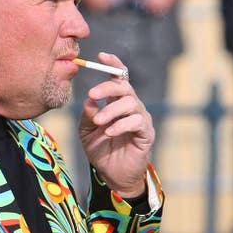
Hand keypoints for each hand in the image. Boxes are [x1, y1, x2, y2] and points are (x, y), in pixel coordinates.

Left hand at [77, 52, 154, 197]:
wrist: (112, 175)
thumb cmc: (101, 151)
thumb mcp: (87, 132)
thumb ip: (87, 116)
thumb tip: (90, 100)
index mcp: (117, 102)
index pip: (119, 78)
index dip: (113, 65)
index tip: (101, 56)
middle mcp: (131, 107)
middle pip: (124, 87)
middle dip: (108, 87)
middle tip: (92, 94)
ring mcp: (141, 119)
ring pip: (131, 103)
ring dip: (112, 110)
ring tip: (99, 122)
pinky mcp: (146, 133)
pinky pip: (137, 121)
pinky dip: (121, 125)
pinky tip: (109, 132)